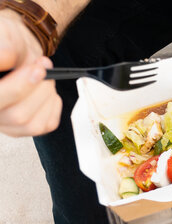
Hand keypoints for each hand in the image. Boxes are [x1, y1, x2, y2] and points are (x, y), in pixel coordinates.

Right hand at [0, 10, 61, 136]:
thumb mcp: (4, 34)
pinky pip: (44, 125)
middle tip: (44, 68)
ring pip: (30, 123)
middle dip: (38, 90)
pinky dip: (53, 106)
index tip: (38, 69)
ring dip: (46, 97)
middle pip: (17, 116)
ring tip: (46, 77)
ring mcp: (3, 122)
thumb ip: (3, 45)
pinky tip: (47, 92)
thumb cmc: (7, 43)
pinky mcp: (20, 128)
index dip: (20, 87)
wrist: (17, 50)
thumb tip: (4, 58)